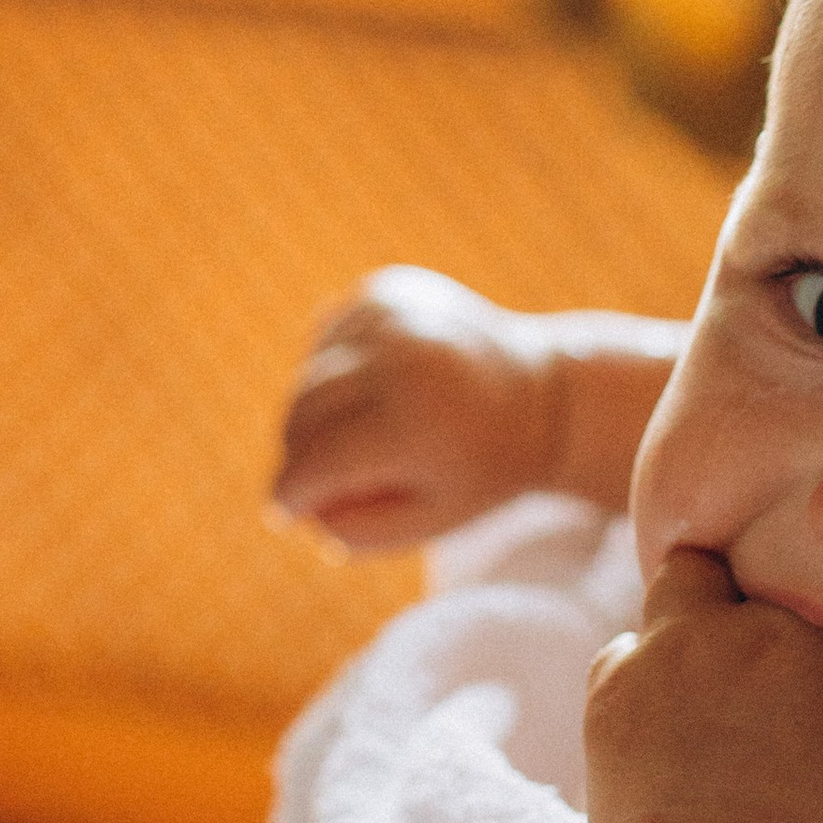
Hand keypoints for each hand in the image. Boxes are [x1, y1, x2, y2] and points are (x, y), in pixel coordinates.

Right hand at [268, 268, 682, 551]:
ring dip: (317, 412)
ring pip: (309, 374)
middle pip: (302, 414)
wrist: (541, 395)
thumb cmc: (480, 469)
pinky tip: (379, 387)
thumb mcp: (430, 519)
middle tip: (318, 479)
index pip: (318, 462)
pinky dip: (335, 370)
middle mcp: (400, 358)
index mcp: (415, 424)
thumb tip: (295, 509)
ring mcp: (391, 315)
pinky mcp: (386, 290)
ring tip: (365, 434)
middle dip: (298, 453)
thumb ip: (358, 531)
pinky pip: (328, 340)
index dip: (289, 493)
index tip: (282, 513)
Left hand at [559, 549, 822, 822]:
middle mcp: (774, 624)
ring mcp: (686, 646)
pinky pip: (634, 644)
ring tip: (721, 677)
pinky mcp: (617, 684)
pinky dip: (649, 676)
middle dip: (792, 623)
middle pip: (787, 587)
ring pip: (701, 583)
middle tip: (792, 696)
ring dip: (710, 616)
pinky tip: (667, 725)